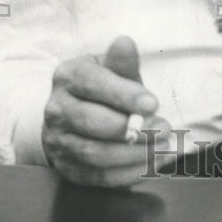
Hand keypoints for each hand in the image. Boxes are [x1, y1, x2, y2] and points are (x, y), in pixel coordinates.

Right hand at [42, 36, 170, 187]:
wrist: (75, 114)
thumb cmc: (103, 88)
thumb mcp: (112, 69)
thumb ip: (121, 62)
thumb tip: (125, 44)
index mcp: (67, 76)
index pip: (93, 83)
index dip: (124, 95)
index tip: (154, 103)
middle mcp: (57, 109)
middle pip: (92, 122)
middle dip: (133, 128)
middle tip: (165, 128)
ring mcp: (58, 141)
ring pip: (95, 154)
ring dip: (135, 153)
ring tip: (163, 146)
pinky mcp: (67, 168)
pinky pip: (98, 177)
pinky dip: (128, 174)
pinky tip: (152, 163)